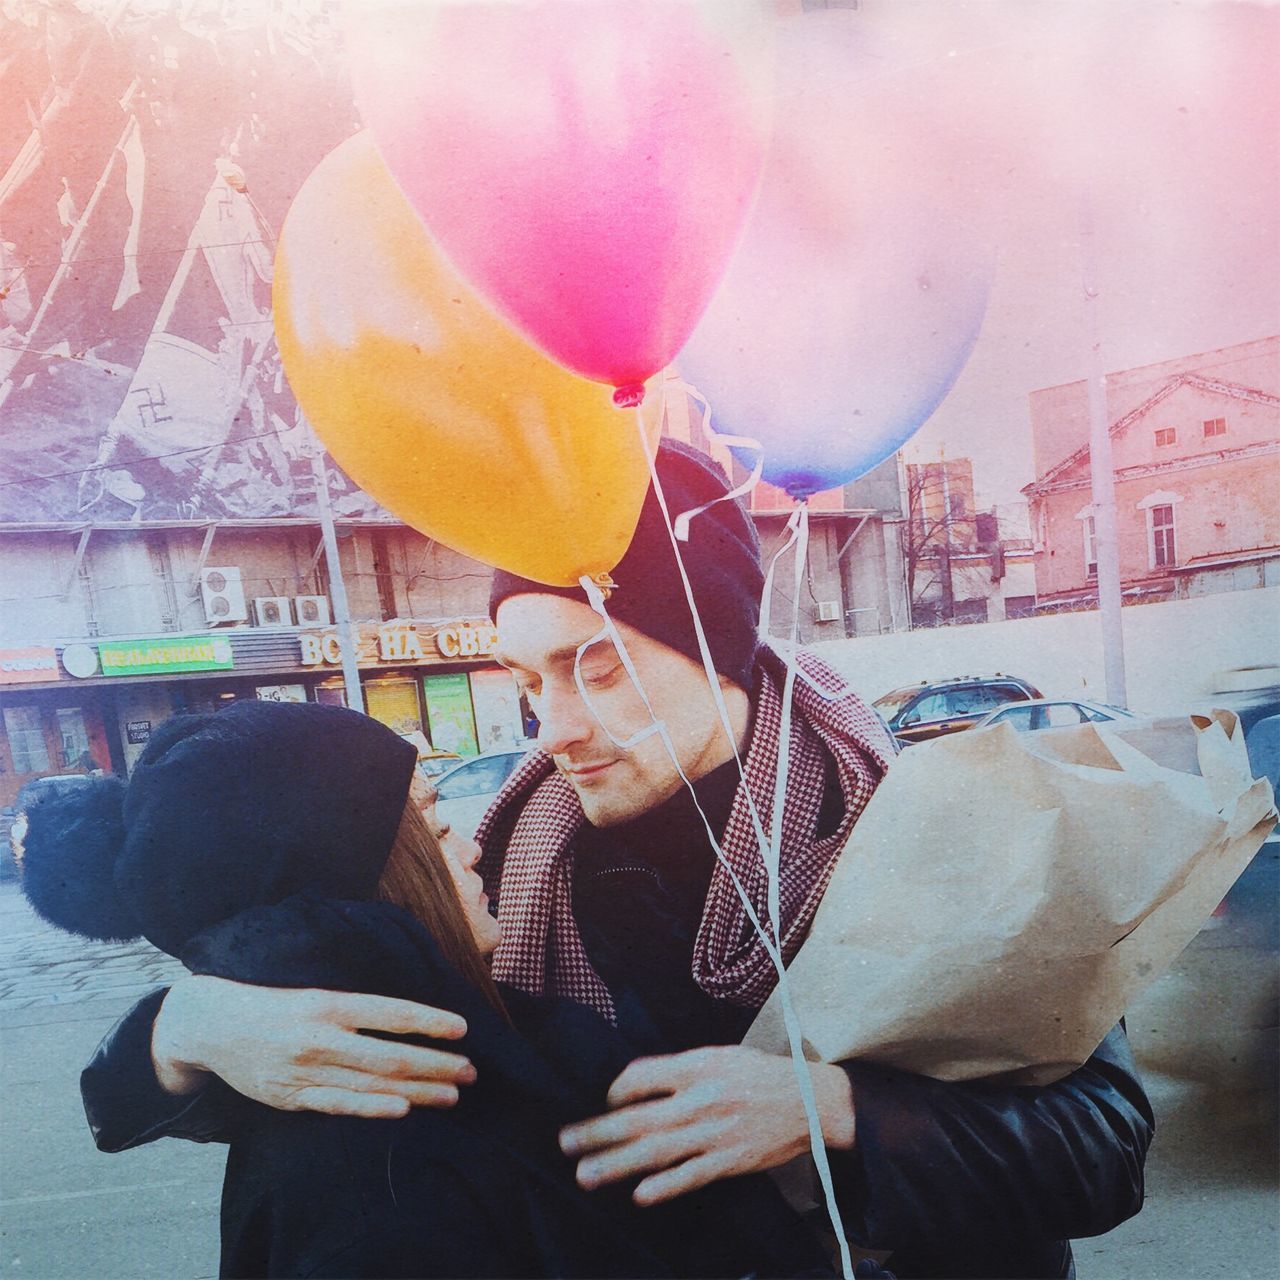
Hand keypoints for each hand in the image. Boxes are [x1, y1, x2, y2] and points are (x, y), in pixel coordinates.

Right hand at [151, 975, 472, 1117]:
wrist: (211, 1024)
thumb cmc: (274, 1001)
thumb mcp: (314, 989)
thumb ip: (355, 1006)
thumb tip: (409, 1014)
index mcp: (329, 1002)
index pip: (391, 1012)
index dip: (429, 1021)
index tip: (463, 1029)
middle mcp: (320, 1036)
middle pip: (390, 1055)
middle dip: (436, 1065)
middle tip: (471, 1070)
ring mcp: (305, 1070)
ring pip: (373, 1085)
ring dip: (418, 1091)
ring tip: (452, 1094)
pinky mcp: (291, 1096)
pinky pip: (340, 1106)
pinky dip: (374, 1108)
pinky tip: (405, 1108)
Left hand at [559, 1045, 854, 1204]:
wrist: (811, 1102)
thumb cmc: (759, 1074)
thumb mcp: (719, 1055)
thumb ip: (680, 1069)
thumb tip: (636, 1085)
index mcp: (697, 1065)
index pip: (641, 1076)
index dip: (616, 1090)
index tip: (606, 1101)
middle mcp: (701, 1098)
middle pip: (639, 1117)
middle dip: (598, 1131)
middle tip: (565, 1142)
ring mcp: (715, 1132)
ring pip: (657, 1150)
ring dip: (617, 1164)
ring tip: (585, 1174)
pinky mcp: (730, 1160)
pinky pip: (691, 1175)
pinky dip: (665, 1185)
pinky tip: (639, 1195)